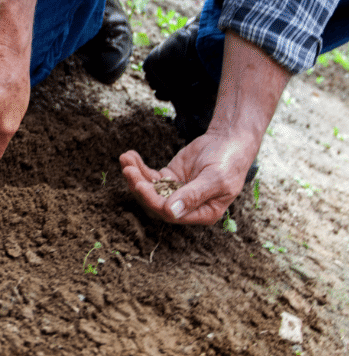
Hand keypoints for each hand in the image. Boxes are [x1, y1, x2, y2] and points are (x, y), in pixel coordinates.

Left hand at [119, 130, 257, 224]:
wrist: (230, 141)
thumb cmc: (229, 162)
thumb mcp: (215, 178)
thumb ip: (193, 195)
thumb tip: (171, 212)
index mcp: (202, 213)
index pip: (170, 214)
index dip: (153, 201)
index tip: (140, 184)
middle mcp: (186, 207)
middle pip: (155, 203)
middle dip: (139, 187)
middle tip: (128, 170)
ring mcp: (175, 192)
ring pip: (149, 189)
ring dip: (135, 175)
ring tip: (125, 159)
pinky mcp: (169, 178)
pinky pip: (150, 176)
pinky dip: (138, 167)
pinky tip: (129, 156)